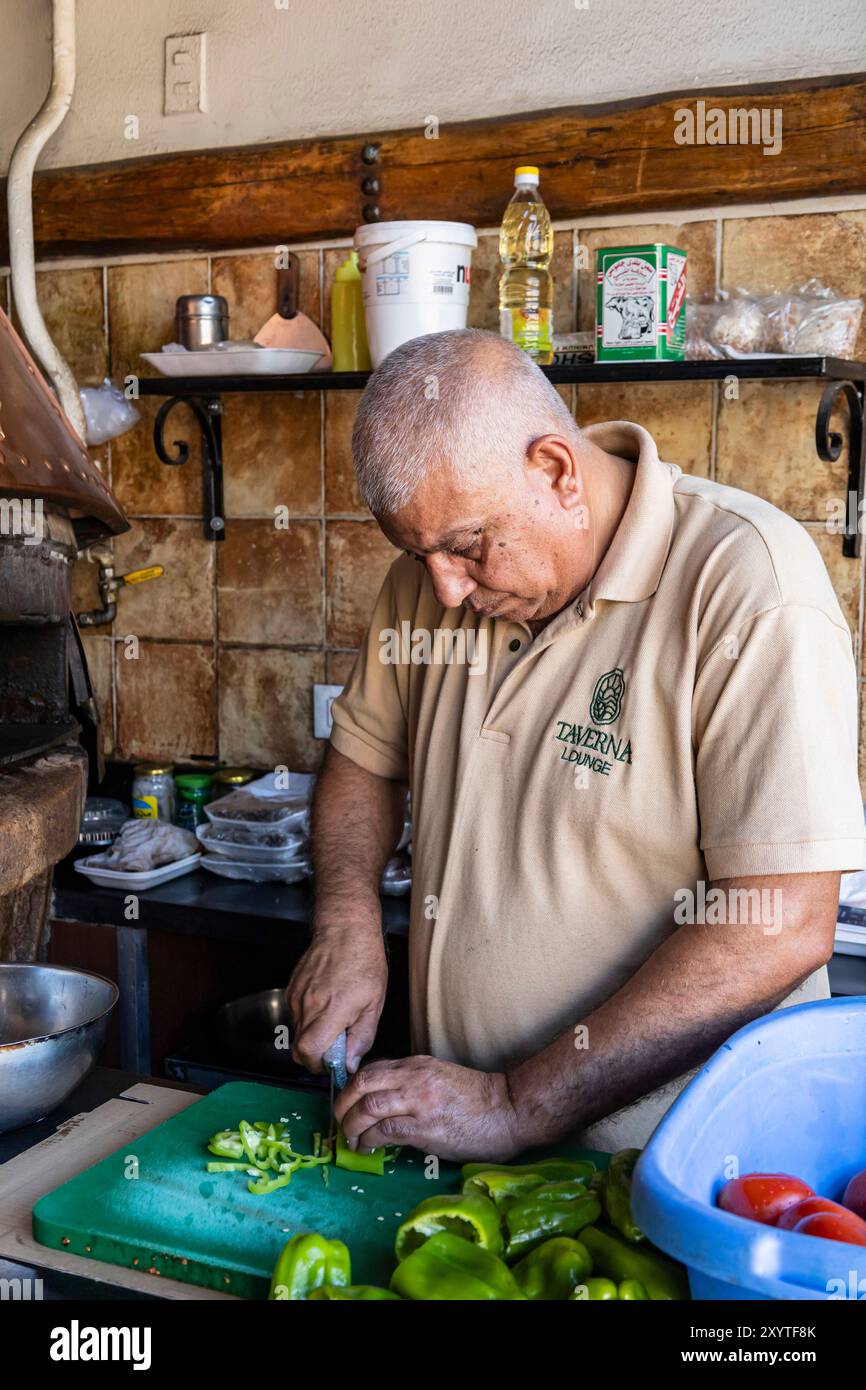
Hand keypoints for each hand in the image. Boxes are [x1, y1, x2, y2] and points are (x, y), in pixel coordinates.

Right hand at [287, 923, 386, 1074]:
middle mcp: (310, 1003)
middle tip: (334, 1047)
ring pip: (297, 1032)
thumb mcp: (375, 1003)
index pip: (308, 1050)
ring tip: (334, 1018)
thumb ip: (362, 1037)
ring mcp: (297, 995)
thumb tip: (349, 1063)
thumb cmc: (365, 961)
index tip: (331, 1064)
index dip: (317, 1065)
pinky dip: (308, 1018)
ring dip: (312, 1035)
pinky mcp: (291, 988)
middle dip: (314, 1055)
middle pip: (298, 1047)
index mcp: (332, 1009)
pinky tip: (325, 1003)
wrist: (345, 929)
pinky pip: (295, 1014)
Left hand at [333, 1054, 521, 1162]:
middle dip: (343, 1104)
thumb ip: (412, 1083)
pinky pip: (385, 1131)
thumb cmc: (477, 1099)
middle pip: (362, 1084)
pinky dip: (369, 1140)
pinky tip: (367, 1148)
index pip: (371, 1070)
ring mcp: (419, 1102)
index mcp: (417, 1065)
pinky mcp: (425, 1128)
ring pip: (368, 1107)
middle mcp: (414, 1078)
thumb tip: (383, 1100)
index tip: (346, 1104)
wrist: (508, 1110)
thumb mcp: (440, 1078)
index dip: (351, 1088)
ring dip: (352, 1126)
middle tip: (340, 1122)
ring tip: (351, 1140)